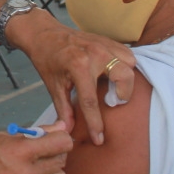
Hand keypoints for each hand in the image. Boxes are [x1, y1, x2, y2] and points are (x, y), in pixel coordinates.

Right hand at [0, 123, 71, 173]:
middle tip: (44, 149)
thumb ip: (38, 132)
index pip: (62, 144)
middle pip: (61, 161)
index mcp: (21, 152)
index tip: (56, 137)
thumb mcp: (7, 134)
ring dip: (54, 171)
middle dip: (56, 152)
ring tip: (40, 165)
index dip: (61, 137)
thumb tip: (62, 128)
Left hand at [6, 11, 135, 144]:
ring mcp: (103, 45)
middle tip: (111, 101)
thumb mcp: (53, 86)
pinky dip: (125, 65)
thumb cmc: (47, 60)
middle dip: (122, 94)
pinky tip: (114, 73)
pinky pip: (127, 53)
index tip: (99, 139)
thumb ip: (63, 109)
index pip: (91, 101)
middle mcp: (95, 54)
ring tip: (113, 86)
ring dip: (125, 78)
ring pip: (130, 63)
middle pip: (124, 77)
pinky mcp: (107, 40)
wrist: (44, 34)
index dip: (95, 124)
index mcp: (78, 66)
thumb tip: (67, 131)